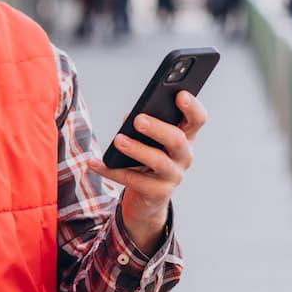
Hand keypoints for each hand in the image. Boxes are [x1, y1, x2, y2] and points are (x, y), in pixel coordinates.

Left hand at [90, 91, 207, 252]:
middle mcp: (184, 156)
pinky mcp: (158, 193)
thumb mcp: (146, 139)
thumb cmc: (147, 158)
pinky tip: (95, 163)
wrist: (147, 197)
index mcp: (185, 137)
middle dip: (158, 128)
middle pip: (178, 140)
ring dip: (137, 149)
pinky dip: (113, 171)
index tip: (180, 94)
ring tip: (118, 140)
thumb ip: (141, 124)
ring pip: (159, 161)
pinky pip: (135, 181)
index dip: (192, 107)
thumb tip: (130, 118)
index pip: (197, 120)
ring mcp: (173, 176)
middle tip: (139, 120)